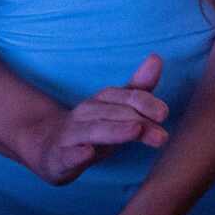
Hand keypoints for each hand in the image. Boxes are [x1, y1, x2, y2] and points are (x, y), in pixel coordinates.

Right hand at [25, 54, 168, 186]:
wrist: (50, 148)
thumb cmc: (93, 128)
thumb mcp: (117, 110)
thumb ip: (139, 89)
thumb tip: (157, 57)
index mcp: (102, 101)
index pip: (126, 96)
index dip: (146, 103)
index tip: (164, 114)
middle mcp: (86, 113)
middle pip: (114, 114)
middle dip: (139, 121)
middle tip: (162, 135)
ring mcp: (71, 134)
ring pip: (93, 130)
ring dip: (115, 130)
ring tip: (135, 130)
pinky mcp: (60, 157)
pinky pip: (68, 155)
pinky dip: (77, 154)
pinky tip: (88, 153)